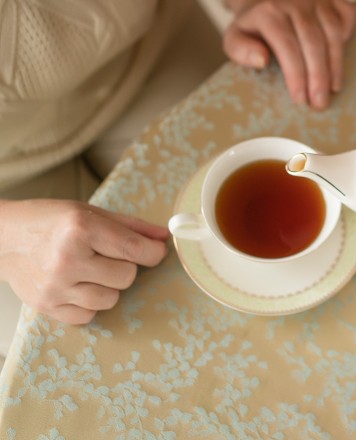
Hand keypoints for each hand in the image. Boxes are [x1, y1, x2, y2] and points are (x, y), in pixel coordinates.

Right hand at [0, 200, 168, 323]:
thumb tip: (165, 238)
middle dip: (125, 267)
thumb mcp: (91, 213)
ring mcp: (55, 286)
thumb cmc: (49, 221)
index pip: (135, 249)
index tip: (155, 252)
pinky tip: (78, 285)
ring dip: (108, 286)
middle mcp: (67, 259)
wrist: (2, 237)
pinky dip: (89, 304)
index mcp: (81, 229)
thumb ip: (131, 226)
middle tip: (108, 257)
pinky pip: (88, 316)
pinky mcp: (46, 306)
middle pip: (127, 277)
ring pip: (110, 299)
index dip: (153, 253)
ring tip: (91, 271)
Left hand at [224, 0, 355, 109]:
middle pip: (313, 41)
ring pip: (333, 32)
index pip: (287, 45)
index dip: (296, 73)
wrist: (266, 1)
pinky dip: (349, 34)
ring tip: (334, 88)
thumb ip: (239, 49)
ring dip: (335, 64)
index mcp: (269, 11)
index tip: (300, 98)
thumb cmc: (254, 29)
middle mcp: (295, 1)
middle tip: (320, 102)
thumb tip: (261, 59)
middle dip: (318, 75)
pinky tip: (341, 57)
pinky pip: (347, 14)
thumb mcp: (234, 38)